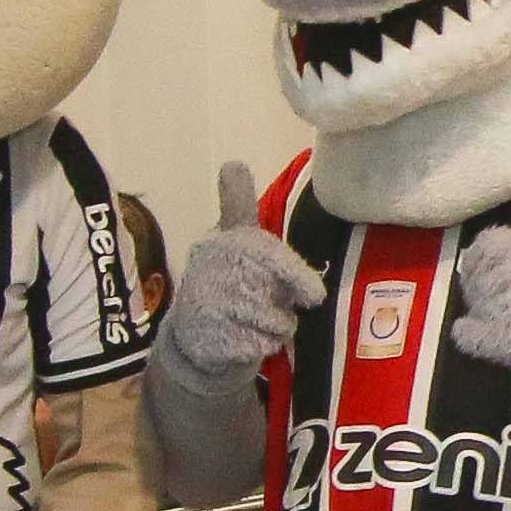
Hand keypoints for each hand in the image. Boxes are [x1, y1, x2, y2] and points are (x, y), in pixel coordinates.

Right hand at [157, 161, 325, 388]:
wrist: (195, 337)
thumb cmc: (226, 281)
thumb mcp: (232, 240)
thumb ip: (237, 206)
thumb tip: (232, 163)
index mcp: (219, 244)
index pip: (265, 254)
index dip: (296, 276)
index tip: (315, 296)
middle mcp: (210, 271)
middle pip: (273, 293)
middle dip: (285, 306)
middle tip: (281, 307)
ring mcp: (207, 306)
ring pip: (271, 323)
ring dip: (277, 328)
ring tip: (260, 322)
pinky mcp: (209, 339)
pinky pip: (258, 346)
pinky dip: (262, 347)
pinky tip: (248, 340)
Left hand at [448, 185, 510, 379]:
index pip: (487, 243)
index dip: (488, 249)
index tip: (498, 256)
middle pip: (476, 270)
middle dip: (480, 275)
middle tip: (495, 283)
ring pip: (475, 299)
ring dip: (477, 299)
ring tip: (492, 303)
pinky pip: (479, 336)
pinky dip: (470, 333)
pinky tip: (465, 328)